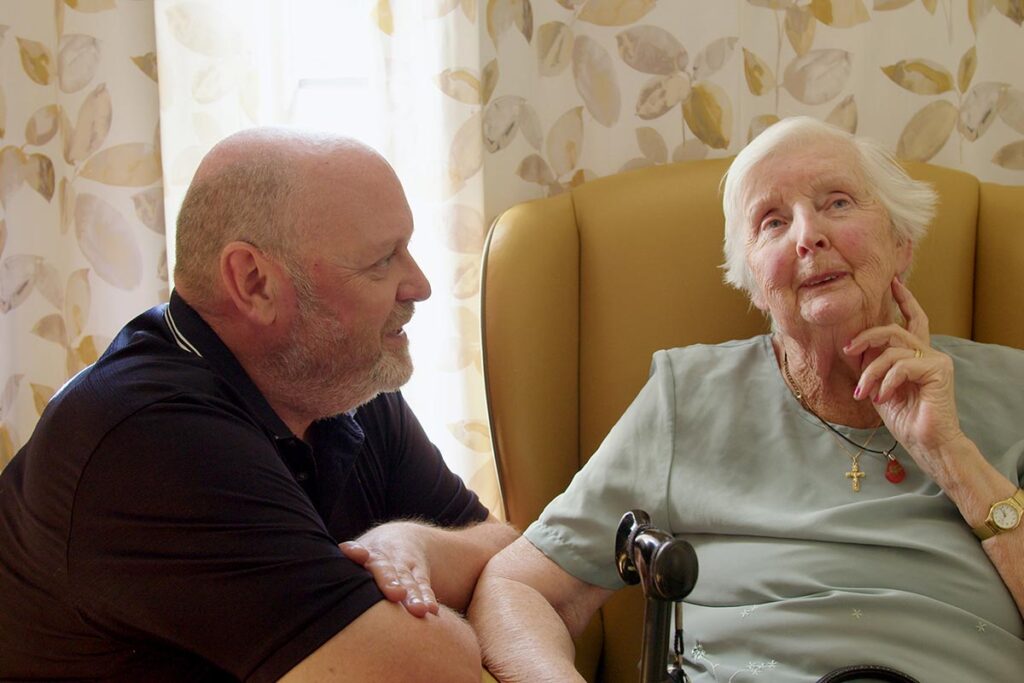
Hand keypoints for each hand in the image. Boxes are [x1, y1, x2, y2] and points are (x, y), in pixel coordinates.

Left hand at [340, 522, 438, 617]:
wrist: (403, 537)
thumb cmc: (369, 556)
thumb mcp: (356, 552)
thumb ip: (344, 558)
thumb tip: (306, 574)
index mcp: (365, 550)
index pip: (361, 549)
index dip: (358, 552)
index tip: (360, 555)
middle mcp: (387, 555)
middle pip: (388, 567)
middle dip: (391, 580)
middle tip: (395, 594)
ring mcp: (405, 564)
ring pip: (410, 579)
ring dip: (414, 594)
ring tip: (419, 610)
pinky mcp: (420, 573)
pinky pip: (424, 585)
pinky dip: (427, 597)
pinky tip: (432, 611)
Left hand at [845, 278, 964, 468]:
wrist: (926, 443)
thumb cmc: (904, 418)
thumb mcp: (877, 386)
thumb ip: (871, 364)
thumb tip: (854, 344)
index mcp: (915, 355)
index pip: (913, 319)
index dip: (904, 300)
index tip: (893, 282)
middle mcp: (928, 352)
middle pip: (893, 329)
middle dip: (865, 337)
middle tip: (847, 349)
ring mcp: (936, 359)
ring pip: (892, 349)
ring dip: (870, 371)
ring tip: (863, 392)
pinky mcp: (939, 370)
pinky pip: (902, 365)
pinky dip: (885, 381)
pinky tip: (882, 398)